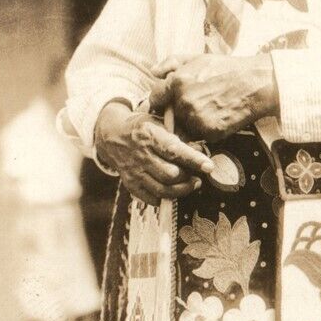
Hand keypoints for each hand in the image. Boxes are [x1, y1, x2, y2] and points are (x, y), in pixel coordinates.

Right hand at [94, 102, 215, 205]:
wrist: (112, 136)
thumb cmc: (142, 128)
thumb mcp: (158, 122)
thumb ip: (179, 135)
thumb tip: (200, 150)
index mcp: (150, 135)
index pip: (174, 151)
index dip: (194, 160)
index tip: (209, 166)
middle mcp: (141, 155)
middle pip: (170, 175)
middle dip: (188, 178)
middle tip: (197, 176)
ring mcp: (135, 171)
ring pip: (163, 190)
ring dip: (181, 190)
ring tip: (191, 184)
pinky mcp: (130, 184)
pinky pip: (151, 198)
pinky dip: (165, 198)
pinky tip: (172, 189)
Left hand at [149, 55, 277, 141]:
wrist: (255, 84)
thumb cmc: (226, 69)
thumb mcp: (197, 58)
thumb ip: (171, 62)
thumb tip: (153, 72)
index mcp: (177, 82)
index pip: (154, 99)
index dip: (160, 100)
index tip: (167, 101)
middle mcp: (184, 102)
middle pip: (167, 116)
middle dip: (175, 113)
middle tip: (192, 106)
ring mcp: (196, 119)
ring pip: (182, 128)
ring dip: (188, 124)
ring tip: (206, 110)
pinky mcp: (209, 132)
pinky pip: (198, 136)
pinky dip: (203, 130)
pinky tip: (215, 117)